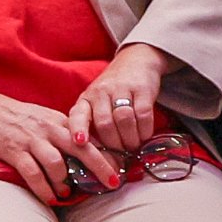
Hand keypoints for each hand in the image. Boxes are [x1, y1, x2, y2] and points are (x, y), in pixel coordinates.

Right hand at [0, 77, 124, 206]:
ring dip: (64, 182)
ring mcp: (31, 139)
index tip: (120, 168)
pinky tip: (49, 198)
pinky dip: (43, 188)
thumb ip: (61, 133)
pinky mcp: (13, 150)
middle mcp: (48, 128)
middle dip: (100, 166)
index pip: (88, 137)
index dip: (106, 153)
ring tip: (66, 192)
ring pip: (57, 163)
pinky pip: (33, 173)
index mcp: (57, 120)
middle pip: (82, 147)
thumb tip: (83, 153)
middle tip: (112, 183)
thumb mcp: (42, 119)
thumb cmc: (12, 116)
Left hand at [66, 49, 172, 168]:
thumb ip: (94, 126)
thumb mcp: (96, 104)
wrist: (135, 61)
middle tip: (121, 156)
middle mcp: (101, 92)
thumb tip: (96, 161)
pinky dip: (144, 130)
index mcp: (86, 99)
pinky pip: (143, 113)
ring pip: (123, 119)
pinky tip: (144, 136)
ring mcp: (121, 88)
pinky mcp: (141, 88)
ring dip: (130, 139)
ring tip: (133, 147)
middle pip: (104, 123)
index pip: (78, 114)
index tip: (80, 143)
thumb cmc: (111, 91)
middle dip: (114, 145)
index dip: (78, 129)